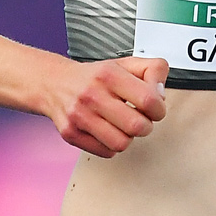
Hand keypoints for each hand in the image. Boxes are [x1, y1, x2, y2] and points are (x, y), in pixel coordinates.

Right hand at [44, 56, 168, 157]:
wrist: (54, 83)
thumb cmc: (94, 77)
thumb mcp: (125, 64)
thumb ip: (152, 70)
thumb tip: (161, 94)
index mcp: (109, 74)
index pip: (149, 100)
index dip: (159, 109)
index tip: (155, 108)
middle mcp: (92, 94)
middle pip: (137, 126)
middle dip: (145, 126)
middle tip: (139, 118)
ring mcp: (79, 116)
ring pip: (121, 143)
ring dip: (128, 137)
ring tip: (123, 125)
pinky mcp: (71, 134)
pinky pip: (106, 152)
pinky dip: (111, 146)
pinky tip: (108, 131)